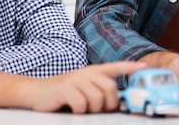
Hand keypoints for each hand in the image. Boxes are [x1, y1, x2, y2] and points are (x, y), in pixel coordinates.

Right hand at [0, 61, 144, 112]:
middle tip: (99, 110)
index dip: (130, 67)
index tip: (143, 67)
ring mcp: (75, 79)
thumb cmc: (62, 94)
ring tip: (82, 110)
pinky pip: (82, 104)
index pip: (115, 67)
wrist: (35, 92)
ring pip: (97, 98)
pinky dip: (79, 111)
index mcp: (92, 71)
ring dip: (92, 110)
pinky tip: (72, 109)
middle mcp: (86, 72)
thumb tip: (115, 102)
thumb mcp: (81, 88)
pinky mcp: (65, 89)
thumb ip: (97, 90)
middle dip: (109, 103)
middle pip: (110, 88)